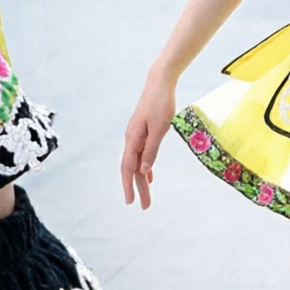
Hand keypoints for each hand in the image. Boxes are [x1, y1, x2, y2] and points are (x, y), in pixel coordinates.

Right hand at [120, 76, 176, 208]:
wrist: (159, 83)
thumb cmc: (161, 103)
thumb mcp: (159, 128)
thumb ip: (151, 149)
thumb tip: (144, 170)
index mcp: (133, 139)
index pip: (128, 168)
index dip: (129, 186)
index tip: (131, 202)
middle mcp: (131, 139)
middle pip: (133, 169)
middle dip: (138, 189)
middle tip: (145, 207)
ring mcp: (136, 135)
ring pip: (137, 162)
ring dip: (141, 180)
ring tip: (146, 196)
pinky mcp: (143, 132)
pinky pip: (141, 154)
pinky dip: (145, 166)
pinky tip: (149, 175)